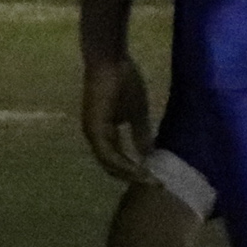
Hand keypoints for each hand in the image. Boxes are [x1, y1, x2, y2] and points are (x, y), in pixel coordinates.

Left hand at [79, 52, 153, 184]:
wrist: (111, 61)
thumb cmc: (123, 82)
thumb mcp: (137, 113)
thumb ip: (141, 134)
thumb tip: (149, 153)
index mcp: (103, 133)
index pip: (116, 160)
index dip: (133, 171)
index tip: (154, 179)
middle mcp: (94, 136)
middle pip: (112, 166)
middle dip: (132, 177)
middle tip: (155, 185)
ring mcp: (92, 132)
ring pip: (109, 163)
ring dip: (129, 173)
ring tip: (149, 180)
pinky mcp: (94, 127)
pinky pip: (108, 153)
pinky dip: (123, 164)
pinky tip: (139, 169)